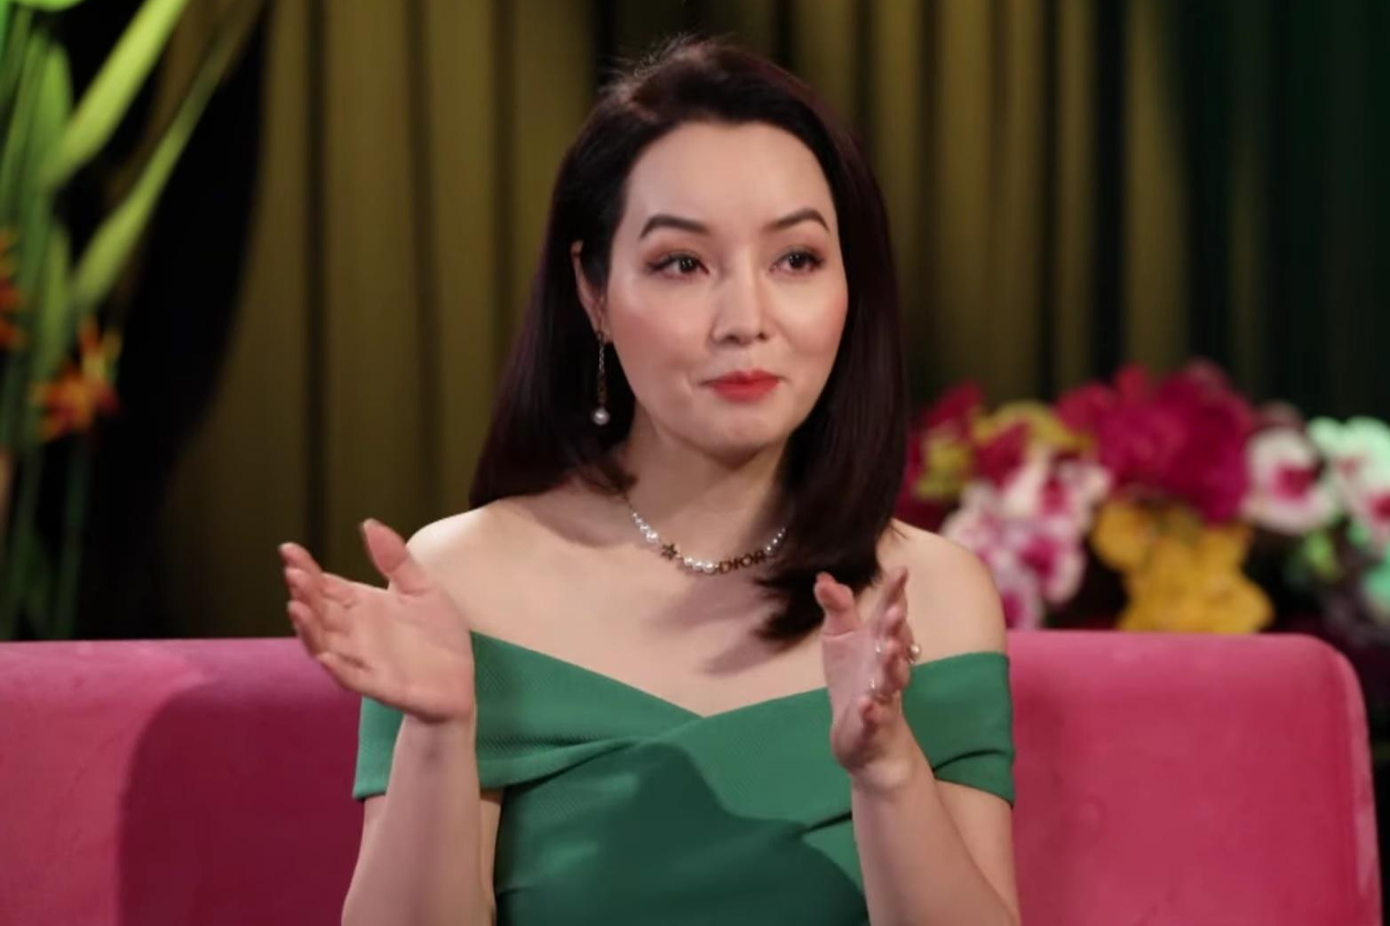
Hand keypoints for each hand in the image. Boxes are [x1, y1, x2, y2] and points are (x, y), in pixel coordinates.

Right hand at [279, 519, 476, 724]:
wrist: (460, 680)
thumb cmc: (438, 634)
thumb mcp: (422, 588)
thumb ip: (396, 560)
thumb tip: (368, 523)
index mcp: (362, 606)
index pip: (326, 585)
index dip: (306, 569)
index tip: (288, 549)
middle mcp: (354, 632)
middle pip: (320, 612)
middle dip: (304, 595)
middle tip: (293, 574)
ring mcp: (363, 660)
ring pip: (325, 645)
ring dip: (309, 630)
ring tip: (296, 609)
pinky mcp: (379, 685)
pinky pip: (353, 678)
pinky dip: (337, 669)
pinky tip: (325, 656)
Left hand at [815, 566, 923, 787]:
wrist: (862, 734)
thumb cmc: (854, 678)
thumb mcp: (841, 639)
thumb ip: (837, 608)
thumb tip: (823, 577)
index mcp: (879, 641)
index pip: (889, 614)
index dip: (895, 593)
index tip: (901, 571)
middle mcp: (886, 665)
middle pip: (895, 643)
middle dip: (895, 627)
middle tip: (895, 610)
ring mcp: (883, 695)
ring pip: (892, 679)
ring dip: (893, 664)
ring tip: (890, 649)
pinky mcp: (873, 723)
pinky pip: (874, 717)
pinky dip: (872, 711)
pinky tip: (866, 705)